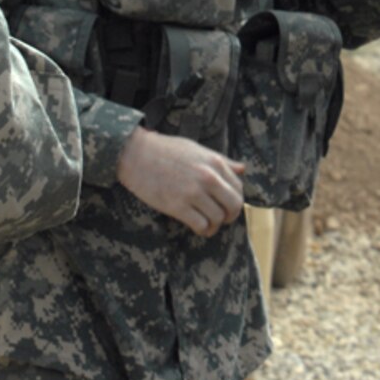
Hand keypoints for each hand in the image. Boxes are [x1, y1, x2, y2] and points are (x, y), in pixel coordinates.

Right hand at [116, 127, 246, 236]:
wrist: (136, 154)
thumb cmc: (165, 149)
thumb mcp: (197, 149)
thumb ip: (221, 161)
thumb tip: (243, 169)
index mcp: (214, 162)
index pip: (238, 187)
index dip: (235, 199)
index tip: (226, 204)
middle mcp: (208, 177)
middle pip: (234, 205)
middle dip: (230, 216)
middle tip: (222, 219)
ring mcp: (193, 192)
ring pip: (218, 218)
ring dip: (215, 225)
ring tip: (207, 224)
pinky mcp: (178, 206)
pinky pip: (201, 225)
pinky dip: (203, 230)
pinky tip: (198, 228)